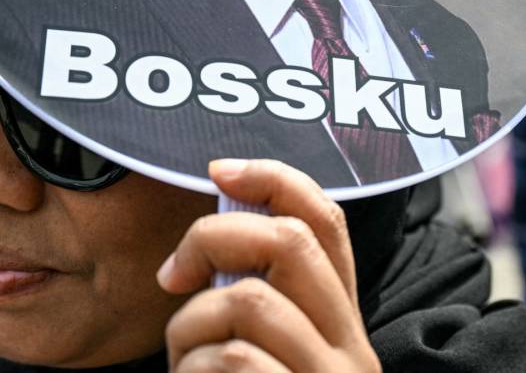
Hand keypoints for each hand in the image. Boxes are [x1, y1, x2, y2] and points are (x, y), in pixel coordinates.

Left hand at [157, 159, 380, 372]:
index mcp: (341, 324)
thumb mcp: (264, 348)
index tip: (219, 171)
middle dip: (213, 238)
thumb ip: (260, 295)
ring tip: (185, 358)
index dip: (273, 179)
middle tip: (173, 276)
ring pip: (251, 300)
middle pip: (291, 242)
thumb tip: (217, 226)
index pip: (327, 222)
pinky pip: (232, 358)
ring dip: (191, 322)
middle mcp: (352, 349)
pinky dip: (191, 365)